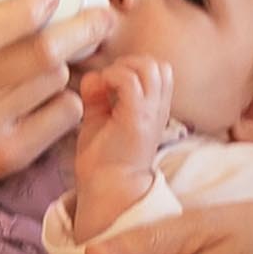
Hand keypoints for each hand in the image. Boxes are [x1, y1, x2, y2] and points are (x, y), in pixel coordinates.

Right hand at [0, 0, 115, 206]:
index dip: (32, 7)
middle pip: (38, 55)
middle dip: (80, 29)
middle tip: (100, 16)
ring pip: (53, 83)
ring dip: (67, 63)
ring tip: (67, 53)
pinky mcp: (2, 158)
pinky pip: (60, 119)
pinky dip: (67, 99)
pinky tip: (57, 92)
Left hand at [75, 55, 174, 185]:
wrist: (108, 190)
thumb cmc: (103, 162)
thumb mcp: (100, 121)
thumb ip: (98, 97)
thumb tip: (93, 75)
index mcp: (153, 110)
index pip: (158, 71)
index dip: (133, 67)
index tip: (110, 84)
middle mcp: (157, 109)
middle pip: (159, 65)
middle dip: (130, 63)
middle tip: (108, 82)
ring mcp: (149, 113)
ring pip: (149, 67)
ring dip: (122, 68)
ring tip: (106, 86)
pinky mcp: (136, 119)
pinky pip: (130, 81)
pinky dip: (112, 77)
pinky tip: (100, 92)